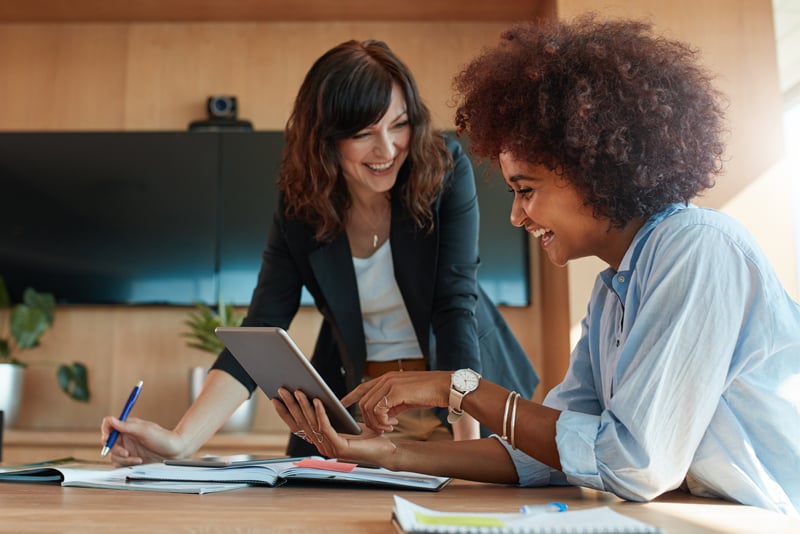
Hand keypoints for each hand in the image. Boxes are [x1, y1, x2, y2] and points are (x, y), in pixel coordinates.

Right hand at [100, 416, 184, 465]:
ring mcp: (128, 448)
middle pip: (108, 443)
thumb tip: (111, 420)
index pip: (109, 425)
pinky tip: (138, 462)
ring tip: (137, 459)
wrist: (175, 452)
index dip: (105, 431)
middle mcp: (126, 437)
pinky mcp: (131, 459)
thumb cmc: (163, 438)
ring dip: (123, 459)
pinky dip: (127, 464)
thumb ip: (126, 426)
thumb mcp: (145, 431)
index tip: (107, 439)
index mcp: (128, 426)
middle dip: (115, 449)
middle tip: (126, 453)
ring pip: (114, 455)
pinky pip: (120, 463)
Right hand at [272, 388, 395, 463]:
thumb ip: (329, 414)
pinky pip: (326, 427)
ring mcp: (329, 449)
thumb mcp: (344, 421)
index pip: (297, 426)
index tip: (276, 398)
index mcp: (320, 440)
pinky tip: (318, 400)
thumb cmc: (367, 434)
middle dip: (290, 405)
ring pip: (311, 424)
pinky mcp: (340, 448)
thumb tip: (314, 395)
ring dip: (303, 406)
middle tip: (282, 389)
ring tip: (298, 391)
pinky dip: (320, 413)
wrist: (386, 449)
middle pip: (301, 423)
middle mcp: (321, 446)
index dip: (285, 413)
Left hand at [341, 370, 450, 433]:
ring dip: (376, 422)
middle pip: (363, 401)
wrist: (446, 387)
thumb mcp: (406, 397)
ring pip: (368, 407)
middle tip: (382, 429)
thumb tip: (384, 415)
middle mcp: (386, 379)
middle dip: (368, 419)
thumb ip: (393, 403)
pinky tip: (394, 423)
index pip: (363, 387)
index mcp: (388, 378)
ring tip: (389, 427)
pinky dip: (382, 421)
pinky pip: (379, 410)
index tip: (342, 404)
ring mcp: (390, 384)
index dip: (350, 396)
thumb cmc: (430, 392)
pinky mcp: (396, 391)